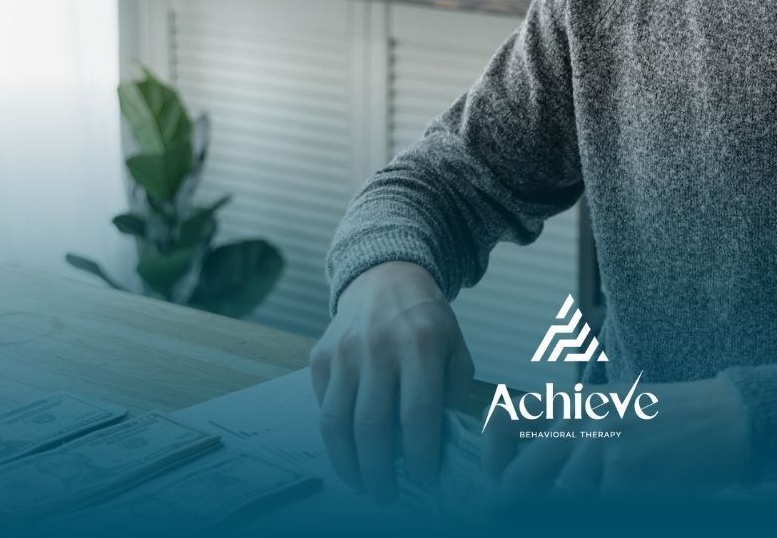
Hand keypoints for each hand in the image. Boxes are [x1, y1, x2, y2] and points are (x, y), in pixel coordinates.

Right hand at [309, 261, 473, 503]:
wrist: (385, 278)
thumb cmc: (426, 320)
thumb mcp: (456, 346)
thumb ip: (454, 391)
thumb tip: (442, 442)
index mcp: (422, 345)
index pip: (419, 414)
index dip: (420, 455)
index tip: (425, 479)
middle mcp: (379, 348)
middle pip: (373, 426)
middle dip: (380, 472)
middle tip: (388, 497)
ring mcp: (345, 352)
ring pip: (338, 424)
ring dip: (349, 465)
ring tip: (363, 486)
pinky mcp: (320, 356)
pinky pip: (323, 408)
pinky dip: (334, 439)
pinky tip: (349, 454)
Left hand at [485, 376, 748, 498]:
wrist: (726, 420)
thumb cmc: (673, 422)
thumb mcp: (614, 409)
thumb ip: (573, 432)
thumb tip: (534, 476)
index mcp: (574, 403)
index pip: (505, 421)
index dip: (493, 458)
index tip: (500, 481)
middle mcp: (578, 421)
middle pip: (517, 481)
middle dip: (519, 509)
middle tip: (532, 517)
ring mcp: (599, 447)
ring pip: (555, 503)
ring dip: (572, 514)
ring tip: (599, 504)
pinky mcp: (624, 473)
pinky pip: (593, 512)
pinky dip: (604, 516)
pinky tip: (629, 504)